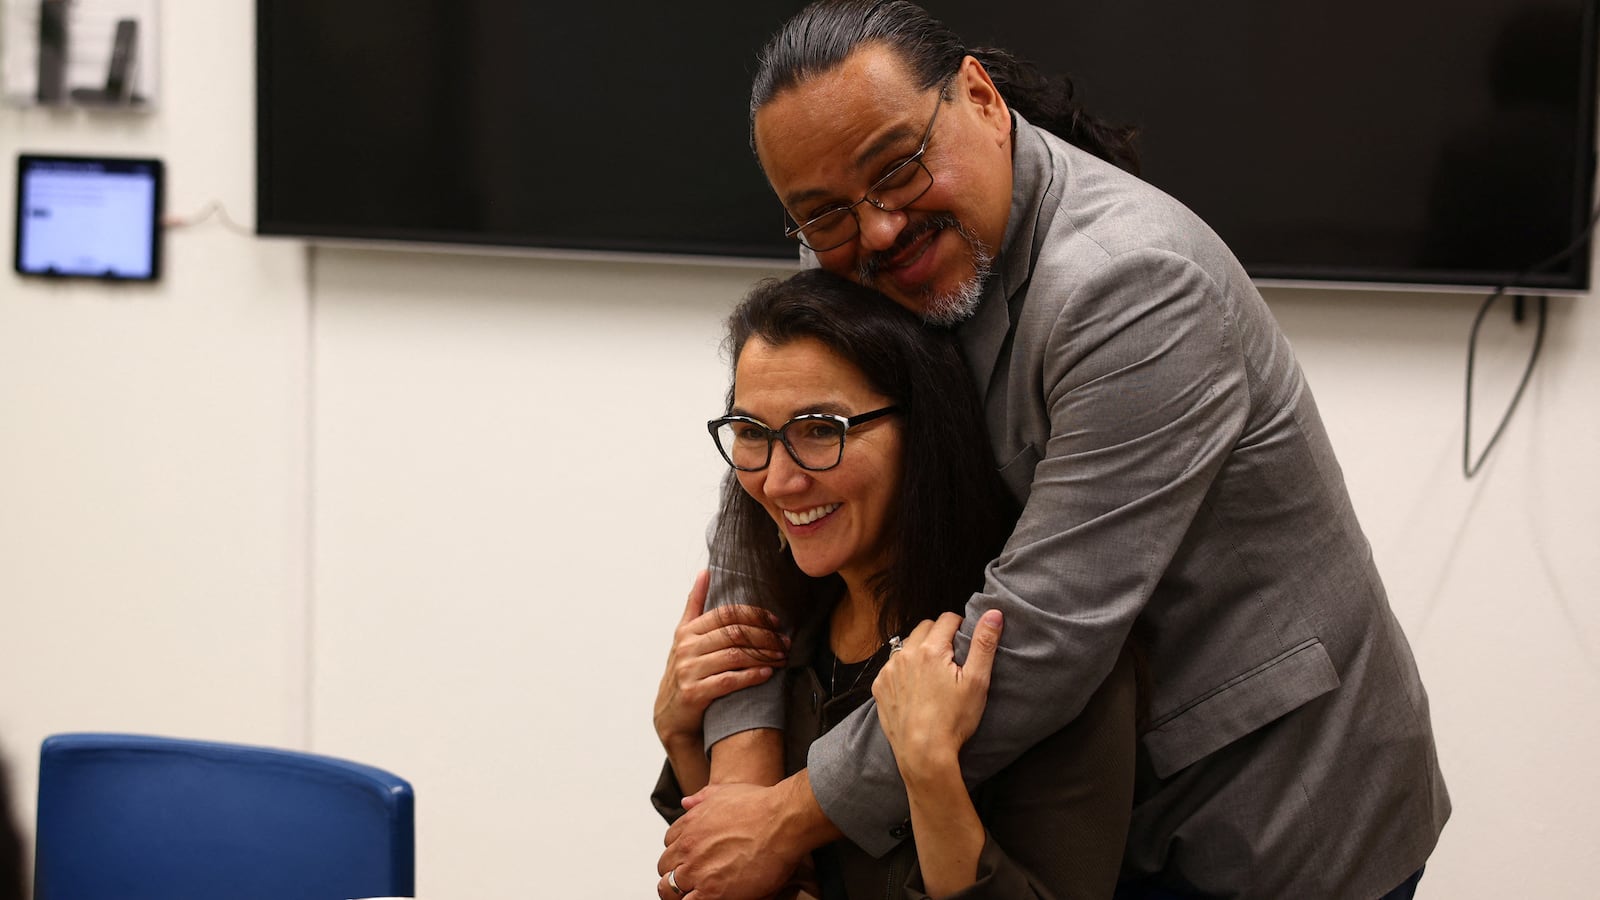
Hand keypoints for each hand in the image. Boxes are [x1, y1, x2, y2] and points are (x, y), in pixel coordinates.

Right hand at [654, 570, 787, 753]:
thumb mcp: (684, 637)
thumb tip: (704, 572)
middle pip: (734, 634)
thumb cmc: (685, 671)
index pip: (727, 614)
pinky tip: (768, 674)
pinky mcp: (694, 693)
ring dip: (764, 655)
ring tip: (782, 657)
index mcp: (687, 631)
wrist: (672, 716)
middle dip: (765, 637)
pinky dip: (751, 676)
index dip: (755, 616)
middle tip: (785, 642)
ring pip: (734, 655)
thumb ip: (694, 605)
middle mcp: (685, 648)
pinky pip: (729, 680)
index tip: (777, 622)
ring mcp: (688, 670)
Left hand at [658, 782, 807, 899]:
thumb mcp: (725, 792)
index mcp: (689, 825)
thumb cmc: (760, 805)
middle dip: (675, 873)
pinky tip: (706, 898)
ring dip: (679, 892)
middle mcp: (688, 847)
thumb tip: (686, 802)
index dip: (680, 853)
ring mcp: (697, 870)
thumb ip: (702, 798)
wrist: (781, 821)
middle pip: (665, 868)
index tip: (690, 858)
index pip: (669, 844)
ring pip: (669, 890)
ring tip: (694, 894)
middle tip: (690, 879)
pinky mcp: (712, 891)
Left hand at [872, 609, 1003, 773]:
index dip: (960, 626)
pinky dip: (904, 670)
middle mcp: (905, 654)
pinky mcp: (880, 687)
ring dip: (920, 651)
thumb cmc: (954, 720)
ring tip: (934, 674)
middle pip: (925, 628)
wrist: (923, 754)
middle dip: (939, 636)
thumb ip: (984, 644)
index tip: (966, 643)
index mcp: (931, 649)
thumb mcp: (977, 682)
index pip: (947, 619)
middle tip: (952, 659)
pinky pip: (892, 667)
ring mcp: (889, 671)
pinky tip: (916, 689)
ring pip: (906, 646)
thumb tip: (994, 613)